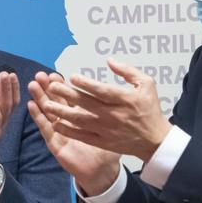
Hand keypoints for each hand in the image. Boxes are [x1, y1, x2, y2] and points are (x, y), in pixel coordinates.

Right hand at [27, 72, 121, 195]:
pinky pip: (46, 129)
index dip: (63, 85)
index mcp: (83, 116)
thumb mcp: (114, 128)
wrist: (103, 173)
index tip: (56, 74)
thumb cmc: (109, 152)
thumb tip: (119, 95)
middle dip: (48, 87)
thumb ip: (114, 111)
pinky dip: (38, 117)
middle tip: (41, 75)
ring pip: (48, 112)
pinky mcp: (56, 144)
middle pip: (57, 101)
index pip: (71, 97)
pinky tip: (31, 105)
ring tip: (33, 85)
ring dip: (40, 98)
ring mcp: (60, 132)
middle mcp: (69, 122)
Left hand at [33, 59, 172, 162]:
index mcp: (124, 99)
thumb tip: (109, 60)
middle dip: (67, 95)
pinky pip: (82, 136)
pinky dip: (68, 131)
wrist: (154, 140)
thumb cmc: (150, 109)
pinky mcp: (103, 141)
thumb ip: (127, 71)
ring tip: (47, 105)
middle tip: (51, 87)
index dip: (85, 84)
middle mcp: (113, 114)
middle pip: (86, 104)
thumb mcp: (146, 84)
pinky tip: (55, 124)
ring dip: (62, 112)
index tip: (71, 77)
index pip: (101, 91)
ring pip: (80, 120)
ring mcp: (107, 130)